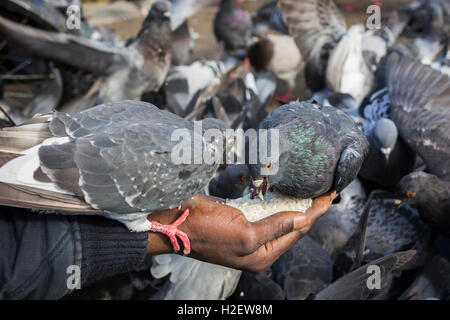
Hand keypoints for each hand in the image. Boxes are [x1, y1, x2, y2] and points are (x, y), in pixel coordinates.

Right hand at [146, 191, 337, 272]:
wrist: (176, 223)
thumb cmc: (207, 231)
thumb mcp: (245, 234)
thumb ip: (275, 228)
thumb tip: (303, 218)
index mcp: (263, 255)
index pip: (298, 231)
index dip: (316, 212)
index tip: (331, 195)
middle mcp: (259, 246)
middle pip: (292, 225)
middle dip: (310, 208)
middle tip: (327, 190)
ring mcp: (249, 232)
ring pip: (280, 217)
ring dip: (295, 203)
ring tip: (312, 189)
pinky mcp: (240, 219)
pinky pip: (265, 210)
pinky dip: (277, 201)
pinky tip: (287, 191)